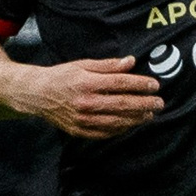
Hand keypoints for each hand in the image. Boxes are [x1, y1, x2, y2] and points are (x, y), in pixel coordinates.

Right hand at [23, 57, 161, 139]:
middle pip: (122, 104)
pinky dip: (120, 129)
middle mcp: (85, 102)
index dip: (140, 84)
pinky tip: (130, 124)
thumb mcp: (83, 64)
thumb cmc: (62, 76)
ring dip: (136, 119)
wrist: (36, 94)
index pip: (120, 84)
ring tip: (149, 115)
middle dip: (144, 104)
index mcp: (87, 82)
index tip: (155, 85)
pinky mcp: (79, 131)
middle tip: (159, 103)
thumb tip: (131, 62)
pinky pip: (105, 133)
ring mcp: (82, 119)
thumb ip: (108, 65)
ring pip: (116, 122)